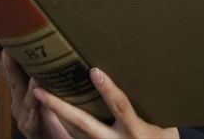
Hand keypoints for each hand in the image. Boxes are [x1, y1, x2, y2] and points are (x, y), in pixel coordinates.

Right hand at [0, 33, 71, 138]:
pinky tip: (34, 111)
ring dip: (23, 83)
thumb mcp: (48, 83)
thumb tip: (50, 38)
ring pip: (23, 97)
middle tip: (5, 45)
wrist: (55, 137)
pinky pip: (32, 122)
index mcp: (21, 85)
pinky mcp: (33, 130)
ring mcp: (24, 114)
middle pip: (12, 77)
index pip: (8, 64)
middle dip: (8, 62)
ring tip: (23, 68)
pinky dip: (32, 116)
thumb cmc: (53, 110)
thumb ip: (45, 65)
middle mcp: (19, 98)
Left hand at [32, 68, 178, 138]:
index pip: (120, 107)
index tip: (94, 71)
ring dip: (55, 113)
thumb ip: (149, 103)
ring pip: (74, 132)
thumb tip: (142, 72)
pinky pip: (76, 138)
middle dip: (60, 107)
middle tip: (40, 89)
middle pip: (84, 123)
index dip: (108, 89)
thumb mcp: (164, 124)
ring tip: (39, 94)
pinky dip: (63, 124)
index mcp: (135, 131)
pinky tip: (52, 110)